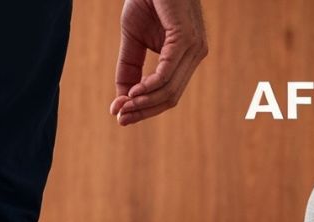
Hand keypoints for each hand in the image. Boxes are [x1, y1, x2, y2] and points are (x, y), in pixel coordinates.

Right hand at [112, 0, 207, 125]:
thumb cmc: (146, 2)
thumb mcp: (132, 42)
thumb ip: (130, 70)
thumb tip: (121, 103)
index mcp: (185, 57)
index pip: (168, 94)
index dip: (144, 110)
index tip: (120, 118)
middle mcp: (194, 54)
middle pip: (170, 97)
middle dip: (143, 111)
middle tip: (119, 117)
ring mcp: (193, 46)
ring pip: (169, 89)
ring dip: (143, 103)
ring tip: (122, 107)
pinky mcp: (185, 37)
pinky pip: (167, 72)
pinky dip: (148, 86)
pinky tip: (132, 92)